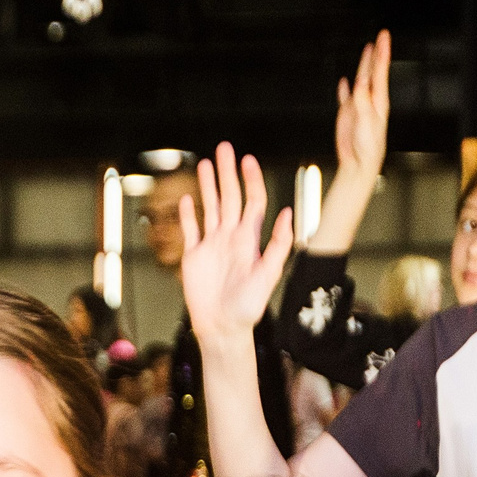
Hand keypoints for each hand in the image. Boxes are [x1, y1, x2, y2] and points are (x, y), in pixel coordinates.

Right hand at [179, 142, 295, 345]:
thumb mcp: (269, 274)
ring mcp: (212, 245)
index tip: (247, 160)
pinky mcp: (194, 257)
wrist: (223, 328)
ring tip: (204, 164)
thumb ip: (279, 244)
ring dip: (208, 185)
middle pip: (229, 197)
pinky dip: (188, 214)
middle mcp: (231, 237)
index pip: (252, 202)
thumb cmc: (248, 307)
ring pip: (210, 207)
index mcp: (249, 239)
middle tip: (223, 148)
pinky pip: (190, 230)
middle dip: (227, 172)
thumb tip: (288, 213)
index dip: (251, 180)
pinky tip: (188, 199)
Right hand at [332, 29, 391, 187]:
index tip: (384, 38)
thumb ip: (362, 100)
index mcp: (378, 100)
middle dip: (376, 54)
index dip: (382, 53)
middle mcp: (370, 100)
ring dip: (363, 65)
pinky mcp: (348, 113)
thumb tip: (359, 82)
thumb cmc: (368, 147)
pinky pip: (345, 96)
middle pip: (373, 71)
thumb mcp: (366, 120)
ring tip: (366, 51)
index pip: (381, 70)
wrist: (358, 162)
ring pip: (361, 80)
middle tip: (380, 37)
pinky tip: (344, 82)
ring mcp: (358, 105)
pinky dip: (344, 88)